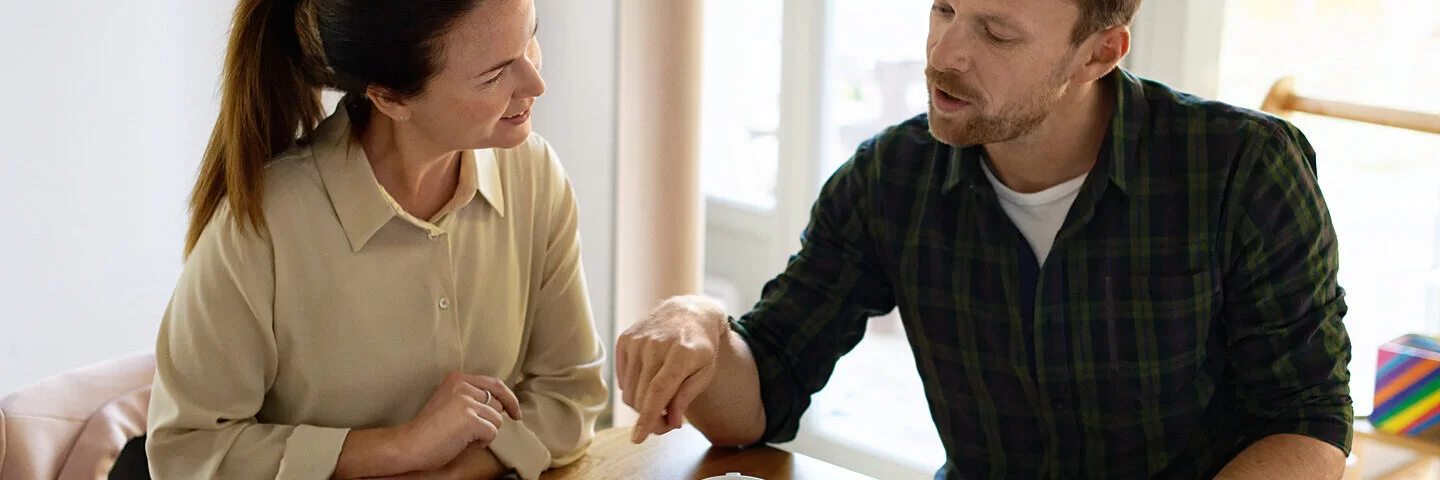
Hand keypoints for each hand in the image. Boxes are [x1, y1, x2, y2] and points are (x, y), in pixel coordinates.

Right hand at [395, 373, 522, 472]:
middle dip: (488, 422)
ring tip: (462, 437)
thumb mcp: (450, 402)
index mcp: (458, 379)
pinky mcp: (470, 419)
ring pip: (497, 420)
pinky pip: (492, 433)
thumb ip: (472, 397)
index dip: (509, 399)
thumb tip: (503, 406)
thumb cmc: (429, 430)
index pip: (495, 384)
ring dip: (484, 434)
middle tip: (466, 432)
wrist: (409, 444)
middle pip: (498, 405)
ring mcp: (467, 401)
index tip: (515, 413)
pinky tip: (462, 442)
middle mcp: (463, 386)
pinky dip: (481, 442)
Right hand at [615, 295, 727, 443]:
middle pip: (641, 395)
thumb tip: (670, 422)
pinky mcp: (625, 340)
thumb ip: (686, 397)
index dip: (647, 417)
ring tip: (660, 402)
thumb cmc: (701, 346)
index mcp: (681, 353)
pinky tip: (649, 382)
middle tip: (666, 422)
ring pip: (629, 390)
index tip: (638, 438)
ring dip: (641, 405)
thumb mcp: (705, 372)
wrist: (689, 311)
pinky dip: (633, 388)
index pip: (658, 391)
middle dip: (650, 417)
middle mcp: (655, 344)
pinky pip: (622, 378)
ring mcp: (637, 340)